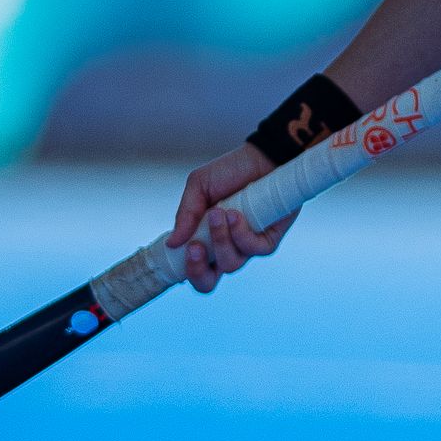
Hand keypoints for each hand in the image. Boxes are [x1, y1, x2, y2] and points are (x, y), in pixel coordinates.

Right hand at [166, 144, 295, 293]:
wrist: (264, 157)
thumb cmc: (230, 172)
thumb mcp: (198, 187)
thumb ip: (185, 215)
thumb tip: (172, 243)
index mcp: (206, 240)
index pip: (192, 271)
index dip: (185, 270)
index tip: (179, 250)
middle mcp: (225, 249)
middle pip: (208, 283)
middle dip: (197, 270)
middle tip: (195, 246)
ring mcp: (246, 247)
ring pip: (230, 264)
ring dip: (220, 239)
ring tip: (219, 212)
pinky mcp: (268, 241)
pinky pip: (252, 250)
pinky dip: (241, 233)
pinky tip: (236, 214)